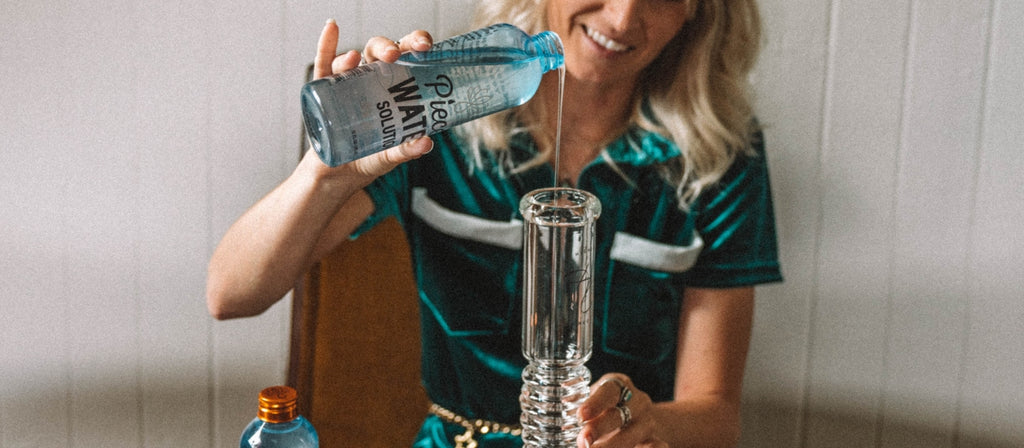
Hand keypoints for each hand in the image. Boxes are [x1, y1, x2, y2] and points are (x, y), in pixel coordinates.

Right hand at [305, 19, 434, 184]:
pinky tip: (331, 28)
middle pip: (382, 53)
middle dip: (390, 47)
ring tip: (358, 57)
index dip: (416, 47)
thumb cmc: (368, 159)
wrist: (337, 174)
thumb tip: (426, 142)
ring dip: (358, 52)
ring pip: (355, 58)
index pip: (407, 61)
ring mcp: (348, 83)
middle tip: (395, 55)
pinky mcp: (324, 91)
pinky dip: (327, 46)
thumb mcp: (389, 156)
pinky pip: (325, 64)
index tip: (426, 46)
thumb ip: (405, 150)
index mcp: (394, 89)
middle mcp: (372, 80)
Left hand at [578, 374, 667, 447]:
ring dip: (613, 446)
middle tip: (582, 441)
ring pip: (633, 434)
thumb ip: (580, 403)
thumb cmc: (608, 407)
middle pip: (618, 415)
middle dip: (599, 429)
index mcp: (619, 385)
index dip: (595, 403)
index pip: (608, 391)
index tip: (580, 416)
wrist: (640, 418)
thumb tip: (564, 407)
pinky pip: (655, 445)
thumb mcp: (597, 400)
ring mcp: (647, 422)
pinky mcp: (654, 439)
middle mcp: (636, 401)